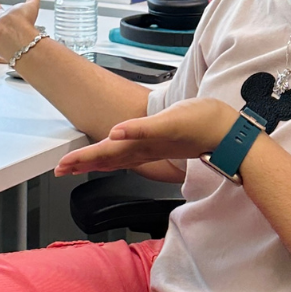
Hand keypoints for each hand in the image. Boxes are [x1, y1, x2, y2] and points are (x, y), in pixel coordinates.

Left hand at [54, 99, 238, 175]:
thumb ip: (141, 130)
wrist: (230, 132)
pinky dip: (119, 151)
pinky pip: (134, 150)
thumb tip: (114, 134)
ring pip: (118, 157)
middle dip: (82, 163)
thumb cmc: (204, 124)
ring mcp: (152, 148)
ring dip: (96, 160)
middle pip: (106, 158)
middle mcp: (144, 149)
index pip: (104, 153)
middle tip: (60, 169)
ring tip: (78, 164)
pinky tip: (113, 149)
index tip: (62, 165)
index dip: (81, 159)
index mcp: (141, 144)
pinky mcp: (161, 143)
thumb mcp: (170, 122)